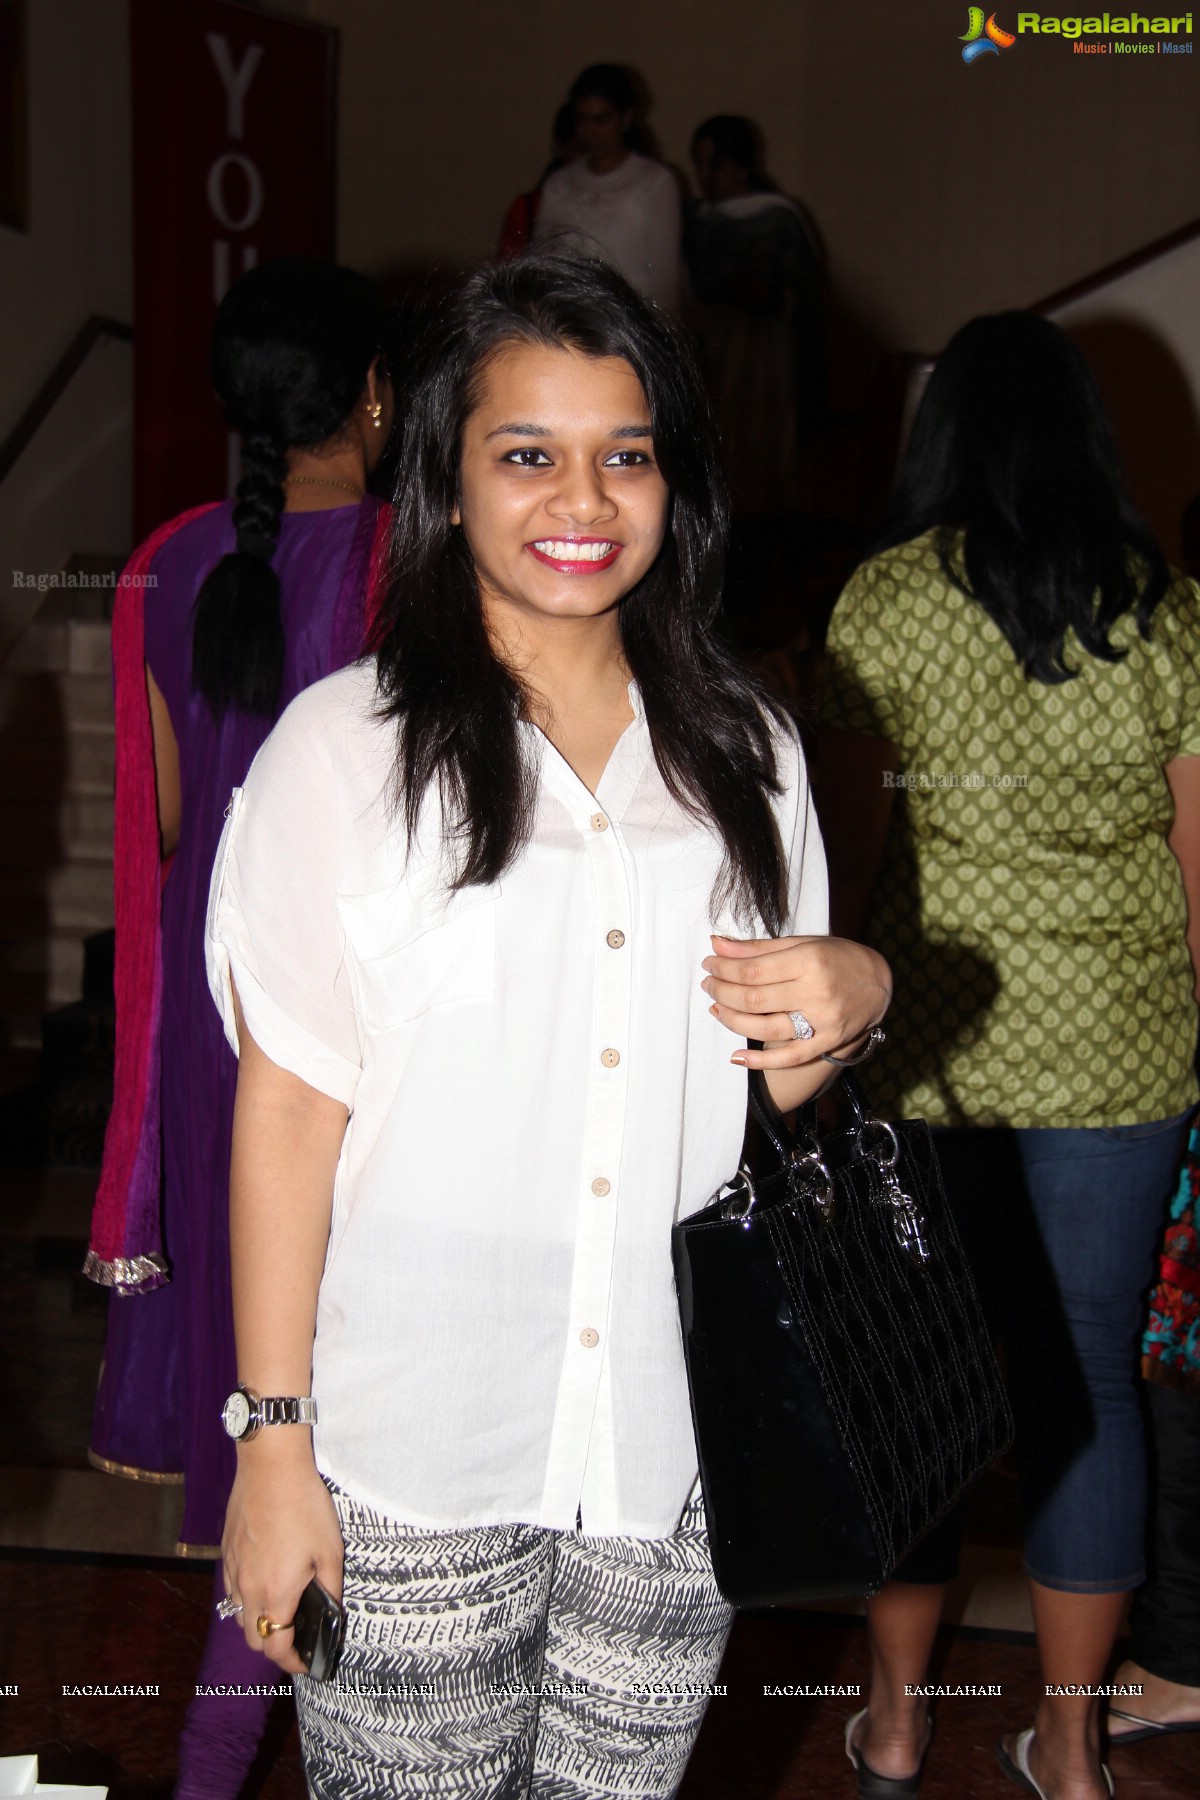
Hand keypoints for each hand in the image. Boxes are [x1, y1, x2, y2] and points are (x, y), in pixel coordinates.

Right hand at [221, 1437, 343, 1674]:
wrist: (270, 1467)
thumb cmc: (305, 1507)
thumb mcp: (331, 1551)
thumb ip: (331, 1590)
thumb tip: (332, 1614)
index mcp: (275, 1595)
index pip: (276, 1648)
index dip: (293, 1662)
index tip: (306, 1663)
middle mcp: (248, 1590)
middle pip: (252, 1639)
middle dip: (273, 1645)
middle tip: (296, 1635)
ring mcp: (233, 1572)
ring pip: (239, 1615)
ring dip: (258, 1621)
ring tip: (281, 1607)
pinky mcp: (226, 1553)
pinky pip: (232, 1589)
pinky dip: (247, 1597)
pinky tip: (265, 1577)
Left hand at [702, 934, 890, 1111]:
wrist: (879, 983)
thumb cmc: (837, 958)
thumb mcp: (802, 943)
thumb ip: (758, 947)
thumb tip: (717, 944)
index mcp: (809, 960)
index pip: (752, 969)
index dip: (724, 968)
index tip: (709, 964)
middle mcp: (816, 992)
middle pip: (754, 998)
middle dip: (722, 992)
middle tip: (708, 985)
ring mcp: (822, 1021)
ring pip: (765, 1027)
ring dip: (732, 1020)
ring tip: (716, 1009)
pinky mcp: (827, 1043)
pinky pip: (789, 1057)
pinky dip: (760, 1061)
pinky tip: (736, 1057)